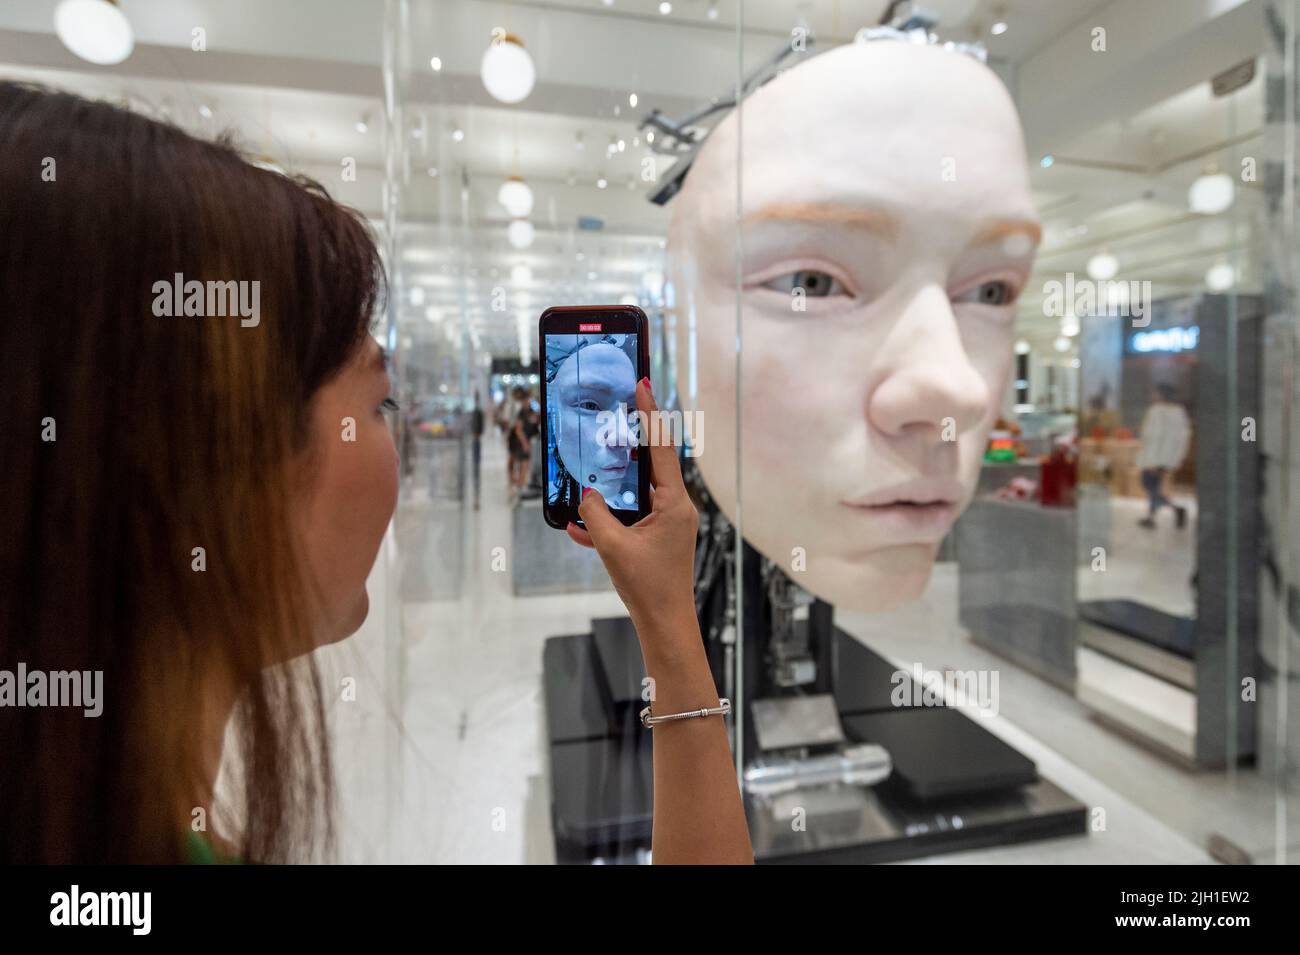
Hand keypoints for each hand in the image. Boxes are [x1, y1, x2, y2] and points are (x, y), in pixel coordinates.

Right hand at [567, 377, 698, 632]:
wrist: (665, 625)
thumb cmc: (648, 588)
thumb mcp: (613, 547)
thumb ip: (595, 515)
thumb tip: (585, 495)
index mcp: (674, 504)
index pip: (661, 448)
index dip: (650, 414)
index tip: (642, 385)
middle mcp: (677, 507)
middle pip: (652, 462)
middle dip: (632, 438)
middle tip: (616, 410)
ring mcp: (669, 521)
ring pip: (639, 488)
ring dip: (615, 479)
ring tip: (596, 459)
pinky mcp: (659, 535)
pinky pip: (633, 514)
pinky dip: (610, 515)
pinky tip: (581, 525)